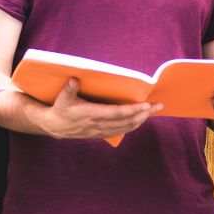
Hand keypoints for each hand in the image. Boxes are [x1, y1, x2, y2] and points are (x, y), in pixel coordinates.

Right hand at [35, 78, 160, 139]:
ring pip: (126, 127)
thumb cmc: (60, 109)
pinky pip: (121, 131)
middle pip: (126, 121)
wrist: (55, 126)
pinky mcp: (101, 133)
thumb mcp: (62, 98)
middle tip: (157, 106)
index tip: (145, 105)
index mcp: (90, 114)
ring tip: (152, 112)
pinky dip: (132, 125)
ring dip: (141, 120)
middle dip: (143, 114)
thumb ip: (69, 89)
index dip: (132, 110)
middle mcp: (98, 124)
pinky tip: (140, 120)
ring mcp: (100, 130)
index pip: (116, 113)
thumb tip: (74, 79)